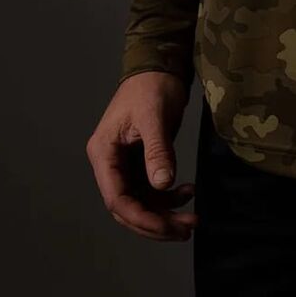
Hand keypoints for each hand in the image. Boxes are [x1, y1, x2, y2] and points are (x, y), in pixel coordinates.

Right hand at [85, 70, 197, 240]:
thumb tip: (162, 185)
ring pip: (141, 203)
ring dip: (165, 214)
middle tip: (186, 229)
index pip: (116, 198)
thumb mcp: (154, 117)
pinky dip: (169, 197)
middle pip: (128, 207)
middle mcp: (110, 163)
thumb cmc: (151, 86)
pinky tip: (187, 192)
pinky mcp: (141, 163)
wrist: (160, 67)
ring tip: (192, 219)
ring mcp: (125, 165)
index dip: (141, 218)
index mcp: (104, 153)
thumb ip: (157, 151)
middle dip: (156, 223)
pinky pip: (151, 191)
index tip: (167, 227)